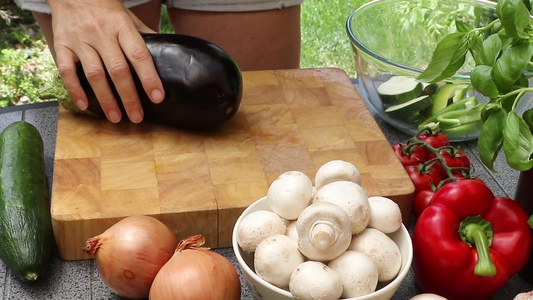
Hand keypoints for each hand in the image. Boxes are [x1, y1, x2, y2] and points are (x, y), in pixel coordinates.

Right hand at [47, 0, 164, 122]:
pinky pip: (67, 71)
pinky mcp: (62, 45)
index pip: (139, 55)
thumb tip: (167, 54)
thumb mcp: (129, 18)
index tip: (157, 97)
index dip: (149, 77)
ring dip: (106, 99)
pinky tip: (85, 105)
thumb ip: (145, 36)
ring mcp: (80, 40)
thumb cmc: (106, 9)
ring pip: (94, 74)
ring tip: (115, 117)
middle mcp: (101, 33)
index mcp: (122, 27)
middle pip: (118, 69)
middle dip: (129, 96)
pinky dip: (75, 90)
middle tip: (137, 117)